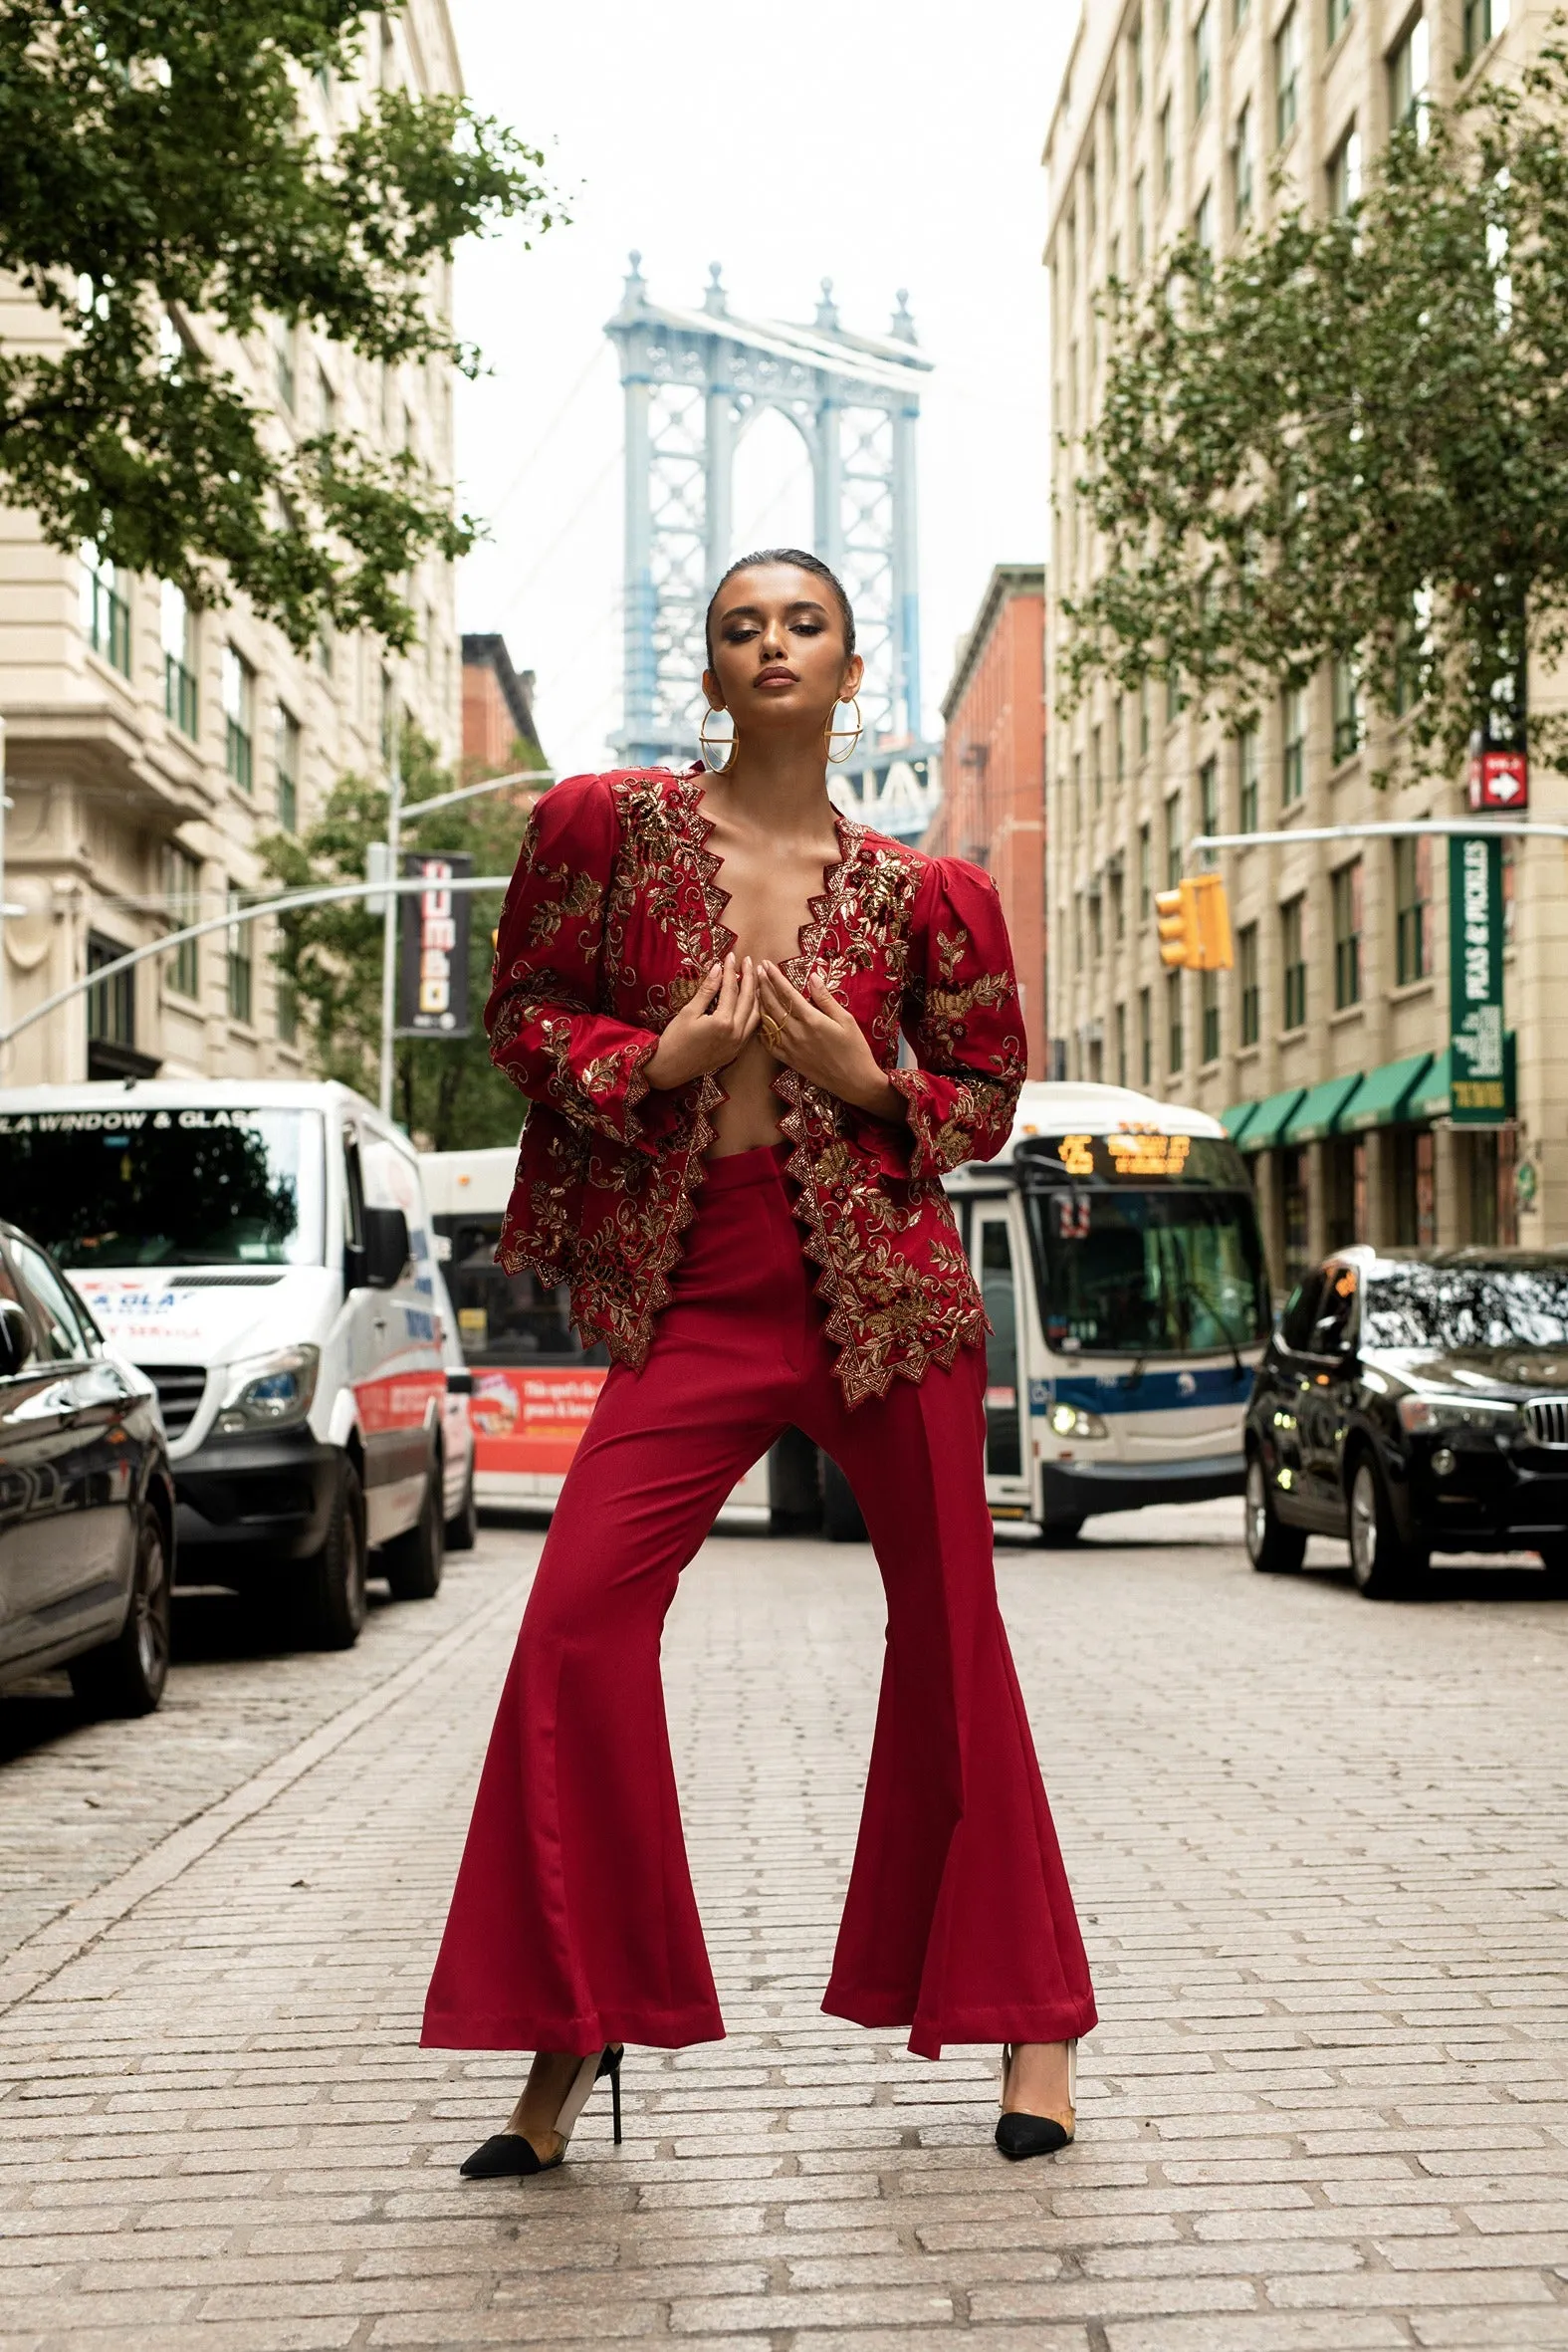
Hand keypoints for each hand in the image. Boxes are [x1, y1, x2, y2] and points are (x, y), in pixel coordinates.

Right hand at [646, 953, 758, 1088]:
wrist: (669, 1069)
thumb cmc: (675, 1039)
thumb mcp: (689, 1011)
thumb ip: (707, 990)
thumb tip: (718, 969)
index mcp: (723, 1022)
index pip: (732, 989)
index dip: (731, 970)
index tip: (730, 955)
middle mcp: (736, 1034)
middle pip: (749, 1000)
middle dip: (749, 978)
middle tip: (749, 961)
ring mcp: (738, 1045)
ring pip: (755, 1015)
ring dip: (756, 995)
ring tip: (754, 979)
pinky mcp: (736, 1051)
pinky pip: (751, 1028)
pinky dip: (753, 1012)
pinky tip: (751, 1002)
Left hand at [756, 964, 905, 1122]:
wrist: (854, 1082)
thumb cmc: (855, 1049)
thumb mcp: (846, 1020)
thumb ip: (826, 999)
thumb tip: (813, 977)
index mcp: (811, 1020)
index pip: (787, 993)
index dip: (775, 977)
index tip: (766, 964)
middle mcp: (796, 1033)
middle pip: (772, 1004)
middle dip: (762, 985)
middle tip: (756, 971)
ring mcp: (790, 1047)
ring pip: (767, 1022)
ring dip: (759, 1004)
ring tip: (753, 990)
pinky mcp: (789, 1060)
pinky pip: (768, 1043)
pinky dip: (761, 1030)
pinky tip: (759, 1021)